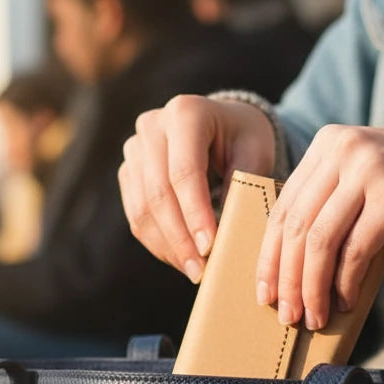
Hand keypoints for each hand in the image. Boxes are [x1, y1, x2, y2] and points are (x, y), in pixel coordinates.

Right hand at [118, 95, 275, 282]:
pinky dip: (159, 243)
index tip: (210, 247)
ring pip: (142, 209)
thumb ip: (242, 188)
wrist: (223, 126)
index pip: (184, 172)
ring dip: (168, 247)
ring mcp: (135, 149)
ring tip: (194, 271)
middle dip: (180, 238)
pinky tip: (180, 259)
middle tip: (201, 271)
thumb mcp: (255, 156)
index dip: (195, 214)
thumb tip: (228, 235)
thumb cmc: (244, 141)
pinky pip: (136, 217)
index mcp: (185, 113)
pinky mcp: (129, 173)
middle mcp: (152, 126)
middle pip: (158, 193)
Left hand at [256, 125, 383, 329]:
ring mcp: (370, 170)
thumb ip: (322, 206)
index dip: (269, 256)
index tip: (264, 294)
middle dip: (290, 279)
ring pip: (322, 241)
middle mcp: (344, 150)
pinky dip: (345, 282)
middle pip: (299, 227)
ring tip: (314, 317)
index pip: (283, 208)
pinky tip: (344, 302)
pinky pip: (356, 249)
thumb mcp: (354, 182)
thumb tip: (282, 273)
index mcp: (325, 145)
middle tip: (288, 315)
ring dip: (313, 287)